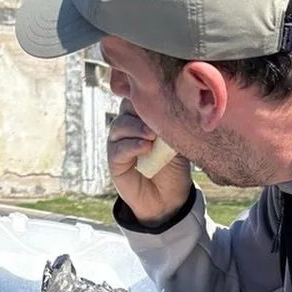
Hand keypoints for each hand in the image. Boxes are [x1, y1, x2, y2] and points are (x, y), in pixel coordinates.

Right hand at [108, 99, 193, 224]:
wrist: (169, 199)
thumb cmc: (174, 167)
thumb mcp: (177, 141)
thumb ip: (172, 124)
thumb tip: (175, 106)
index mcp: (143, 118)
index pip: (138, 96)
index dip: (145, 93)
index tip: (159, 95)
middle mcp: (129, 127)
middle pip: (126, 106)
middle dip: (140, 108)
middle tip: (157, 117)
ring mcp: (120, 143)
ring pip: (119, 126)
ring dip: (136, 128)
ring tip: (152, 136)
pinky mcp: (115, 162)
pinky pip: (117, 149)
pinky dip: (131, 146)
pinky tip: (145, 147)